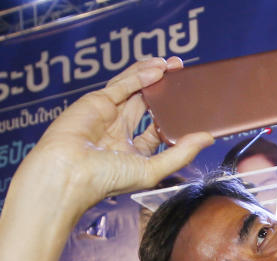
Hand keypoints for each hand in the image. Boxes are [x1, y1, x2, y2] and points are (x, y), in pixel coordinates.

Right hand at [16, 57, 212, 216]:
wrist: (69, 173)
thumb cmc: (106, 180)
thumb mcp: (153, 168)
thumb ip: (181, 153)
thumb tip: (207, 138)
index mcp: (132, 152)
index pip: (156, 129)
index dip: (173, 115)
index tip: (192, 104)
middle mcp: (119, 133)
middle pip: (146, 104)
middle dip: (164, 89)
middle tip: (183, 75)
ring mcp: (107, 116)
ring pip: (133, 90)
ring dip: (152, 76)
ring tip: (172, 65)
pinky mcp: (95, 101)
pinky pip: (121, 85)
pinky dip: (138, 75)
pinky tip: (156, 69)